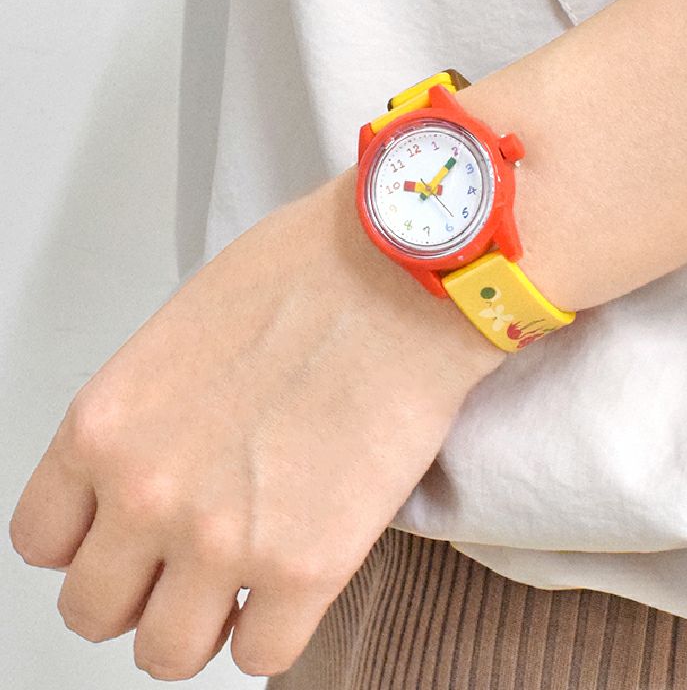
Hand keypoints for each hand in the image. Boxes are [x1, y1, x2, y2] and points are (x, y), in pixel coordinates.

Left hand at [8, 168, 503, 679]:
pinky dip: (274, 630)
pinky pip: (263, 655)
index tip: (132, 536)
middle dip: (141, 591)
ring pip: (168, 652)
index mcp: (105, 426)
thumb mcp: (186, 327)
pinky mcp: (308, 566)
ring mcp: (222, 539)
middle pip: (95, 610)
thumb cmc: (311, 274)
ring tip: (245, 581)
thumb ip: (153, 412)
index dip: (95, 542)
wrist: (403, 275)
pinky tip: (299, 578)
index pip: (46, 540)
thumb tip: (167, 453)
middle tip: (188, 563)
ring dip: (203, 623)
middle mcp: (146, 494)